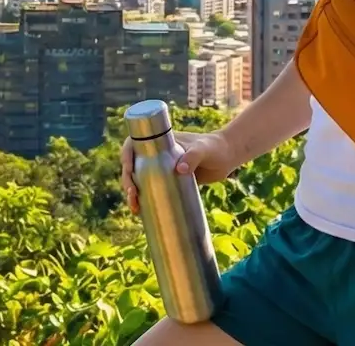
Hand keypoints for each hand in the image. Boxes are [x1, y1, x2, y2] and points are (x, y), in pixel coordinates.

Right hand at [120, 131, 240, 214]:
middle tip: (133, 195)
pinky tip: (141, 212)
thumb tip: (179, 170)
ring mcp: (163, 169)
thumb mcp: (203, 150)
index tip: (128, 168)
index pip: (134, 144)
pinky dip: (144, 200)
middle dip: (127, 180)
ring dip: (132, 193)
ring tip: (135, 208)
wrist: (228, 157)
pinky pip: (152, 190)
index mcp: (160, 141)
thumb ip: (193, 157)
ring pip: (139, 180)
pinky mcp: (171, 182)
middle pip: (133, 166)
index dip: (126, 155)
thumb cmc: (215, 147)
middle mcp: (157, 154)